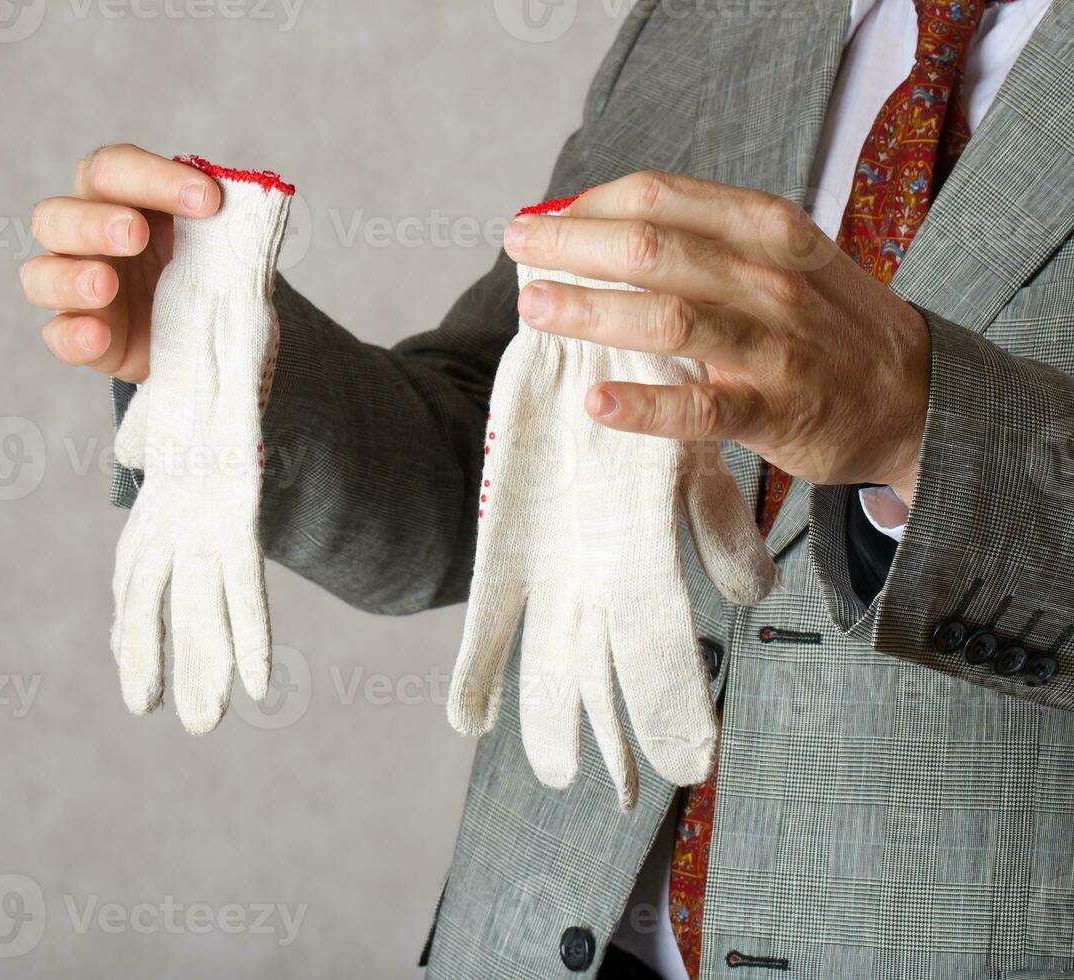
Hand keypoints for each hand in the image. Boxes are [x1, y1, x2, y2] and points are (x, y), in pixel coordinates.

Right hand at [22, 144, 221, 380]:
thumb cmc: (203, 264)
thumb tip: (253, 204)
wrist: (207, 327)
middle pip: (56, 217)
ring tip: (107, 284)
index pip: (112, 169)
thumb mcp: (220, 237)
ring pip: (39, 276)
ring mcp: (74, 290)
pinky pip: (57, 336)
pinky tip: (97, 336)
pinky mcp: (82, 338)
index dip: (154, 177)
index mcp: (114, 195)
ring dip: (71, 278)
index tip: (208, 198)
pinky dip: (73, 336)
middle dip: (95, 223)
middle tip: (135, 234)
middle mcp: (81, 237)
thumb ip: (225, 220)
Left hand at [502, 171, 931, 504]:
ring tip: (534, 306)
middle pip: (653, 249)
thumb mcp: (782, 256)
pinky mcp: (773, 411)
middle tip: (517, 248)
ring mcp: (772, 346)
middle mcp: (769, 277)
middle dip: (574, 245)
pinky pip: (700, 408)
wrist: (917, 393)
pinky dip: (645, 405)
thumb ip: (704, 240)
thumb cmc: (826, 321)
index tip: (543, 220)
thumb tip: (597, 230)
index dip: (590, 204)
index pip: (661, 197)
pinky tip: (596, 403)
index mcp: (766, 227)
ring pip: (669, 317)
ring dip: (592, 311)